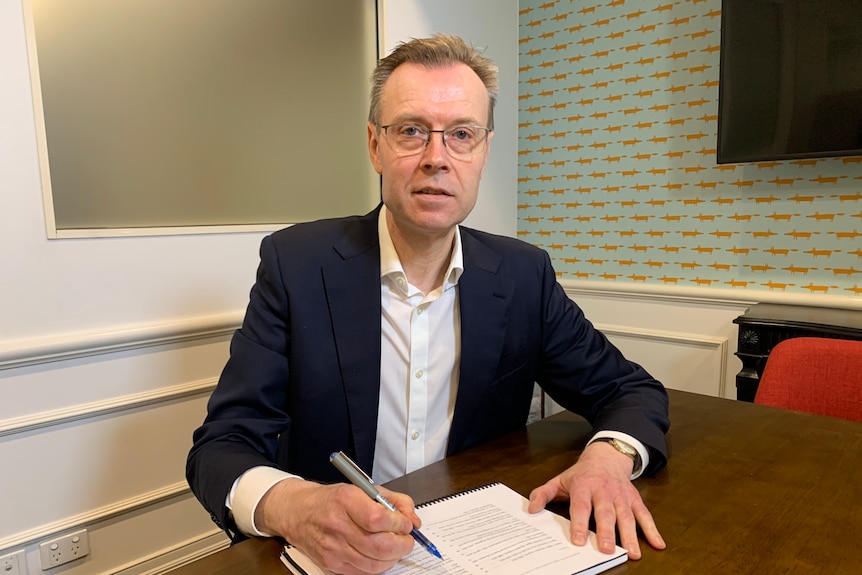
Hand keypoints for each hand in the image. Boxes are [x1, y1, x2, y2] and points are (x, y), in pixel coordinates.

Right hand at [256, 478, 420, 574]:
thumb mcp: (363, 488)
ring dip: (392, 558)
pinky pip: (363, 572)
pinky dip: (377, 565)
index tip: (405, 523)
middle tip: (407, 539)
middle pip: (379, 546)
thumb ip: (394, 500)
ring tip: (395, 546)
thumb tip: (413, 519)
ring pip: (374, 564)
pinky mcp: (331, 564)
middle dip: (401, 545)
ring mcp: (332, 548)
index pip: (378, 518)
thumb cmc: (332, 499)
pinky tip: (379, 554)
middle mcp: (337, 525)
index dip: (398, 523)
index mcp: (345, 500)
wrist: (297, 511)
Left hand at [527, 441, 664, 559]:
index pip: (581, 507)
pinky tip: (658, 544)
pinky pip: (644, 514)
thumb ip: (544, 493)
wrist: (606, 457)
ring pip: (626, 516)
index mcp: (584, 486)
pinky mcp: (635, 499)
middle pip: (605, 513)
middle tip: (606, 550)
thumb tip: (531, 509)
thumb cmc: (582, 474)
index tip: (577, 541)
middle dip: (606, 532)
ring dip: (631, 535)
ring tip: (633, 553)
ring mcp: (621, 496)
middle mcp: (604, 491)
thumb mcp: (560, 480)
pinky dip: (652, 529)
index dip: (579, 524)